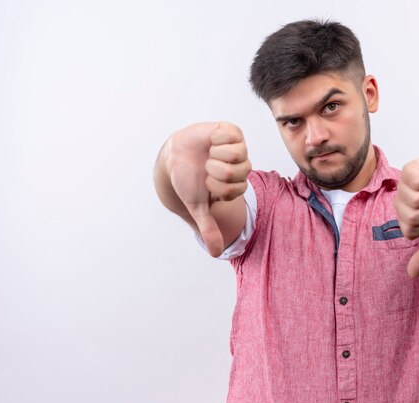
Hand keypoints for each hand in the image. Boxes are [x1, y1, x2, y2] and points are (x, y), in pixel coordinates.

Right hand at [166, 122, 250, 256]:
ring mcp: (238, 148)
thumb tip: (217, 254)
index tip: (207, 183)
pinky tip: (210, 141)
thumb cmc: (189, 180)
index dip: (217, 186)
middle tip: (207, 168)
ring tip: (208, 154)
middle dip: (216, 171)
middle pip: (238, 172)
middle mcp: (242, 166)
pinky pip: (232, 136)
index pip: (237, 189)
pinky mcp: (232, 132)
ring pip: (237, 154)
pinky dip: (216, 140)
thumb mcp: (198, 206)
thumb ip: (209, 228)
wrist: (175, 155)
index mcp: (237, 185)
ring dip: (216, 156)